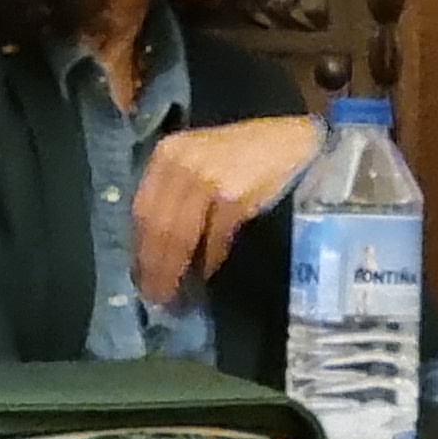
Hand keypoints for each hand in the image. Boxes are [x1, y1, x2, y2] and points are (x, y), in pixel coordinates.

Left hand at [129, 114, 321, 301]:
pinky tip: (206, 276)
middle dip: (153, 266)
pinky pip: (213, 239)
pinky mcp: (233, 197)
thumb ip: (179, 191)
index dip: (139, 247)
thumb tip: (159, 245)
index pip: (141, 209)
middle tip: (155, 297)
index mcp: (168, 152)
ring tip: (173, 296)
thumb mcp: (203, 159)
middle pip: (157, 225)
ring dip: (174, 271)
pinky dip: (208, 262)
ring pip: (179, 236)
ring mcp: (207, 179)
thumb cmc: (251, 151)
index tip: (139, 276)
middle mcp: (182, 163)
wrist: (298, 141)